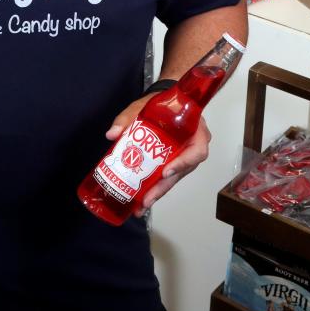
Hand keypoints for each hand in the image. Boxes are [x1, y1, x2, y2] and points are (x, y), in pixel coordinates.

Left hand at [105, 97, 211, 216]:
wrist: (163, 103)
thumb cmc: (160, 104)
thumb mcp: (143, 106)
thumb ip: (127, 118)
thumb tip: (112, 134)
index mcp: (195, 130)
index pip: (197, 150)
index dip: (183, 163)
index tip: (166, 171)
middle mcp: (192, 147)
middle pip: (182, 172)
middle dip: (163, 188)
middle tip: (146, 200)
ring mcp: (184, 157)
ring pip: (173, 179)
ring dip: (157, 193)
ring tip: (140, 207)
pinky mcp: (173, 163)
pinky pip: (166, 178)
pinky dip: (154, 188)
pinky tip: (140, 200)